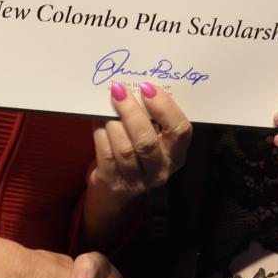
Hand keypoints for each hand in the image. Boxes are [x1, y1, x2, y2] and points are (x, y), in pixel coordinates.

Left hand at [88, 80, 191, 203]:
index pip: (180, 130)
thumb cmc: (137, 152)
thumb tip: (135, 86)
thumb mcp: (153, 138)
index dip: (165, 107)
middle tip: (119, 90)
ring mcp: (137, 180)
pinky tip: (97, 119)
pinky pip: (106, 154)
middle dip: (131, 112)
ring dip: (113, 123)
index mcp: (176, 154)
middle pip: (147, 141)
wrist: (117, 190)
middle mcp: (160, 170)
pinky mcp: (113, 183)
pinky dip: (100, 132)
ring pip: (124, 149)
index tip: (148, 88)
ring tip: (107, 105)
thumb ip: (151, 118)